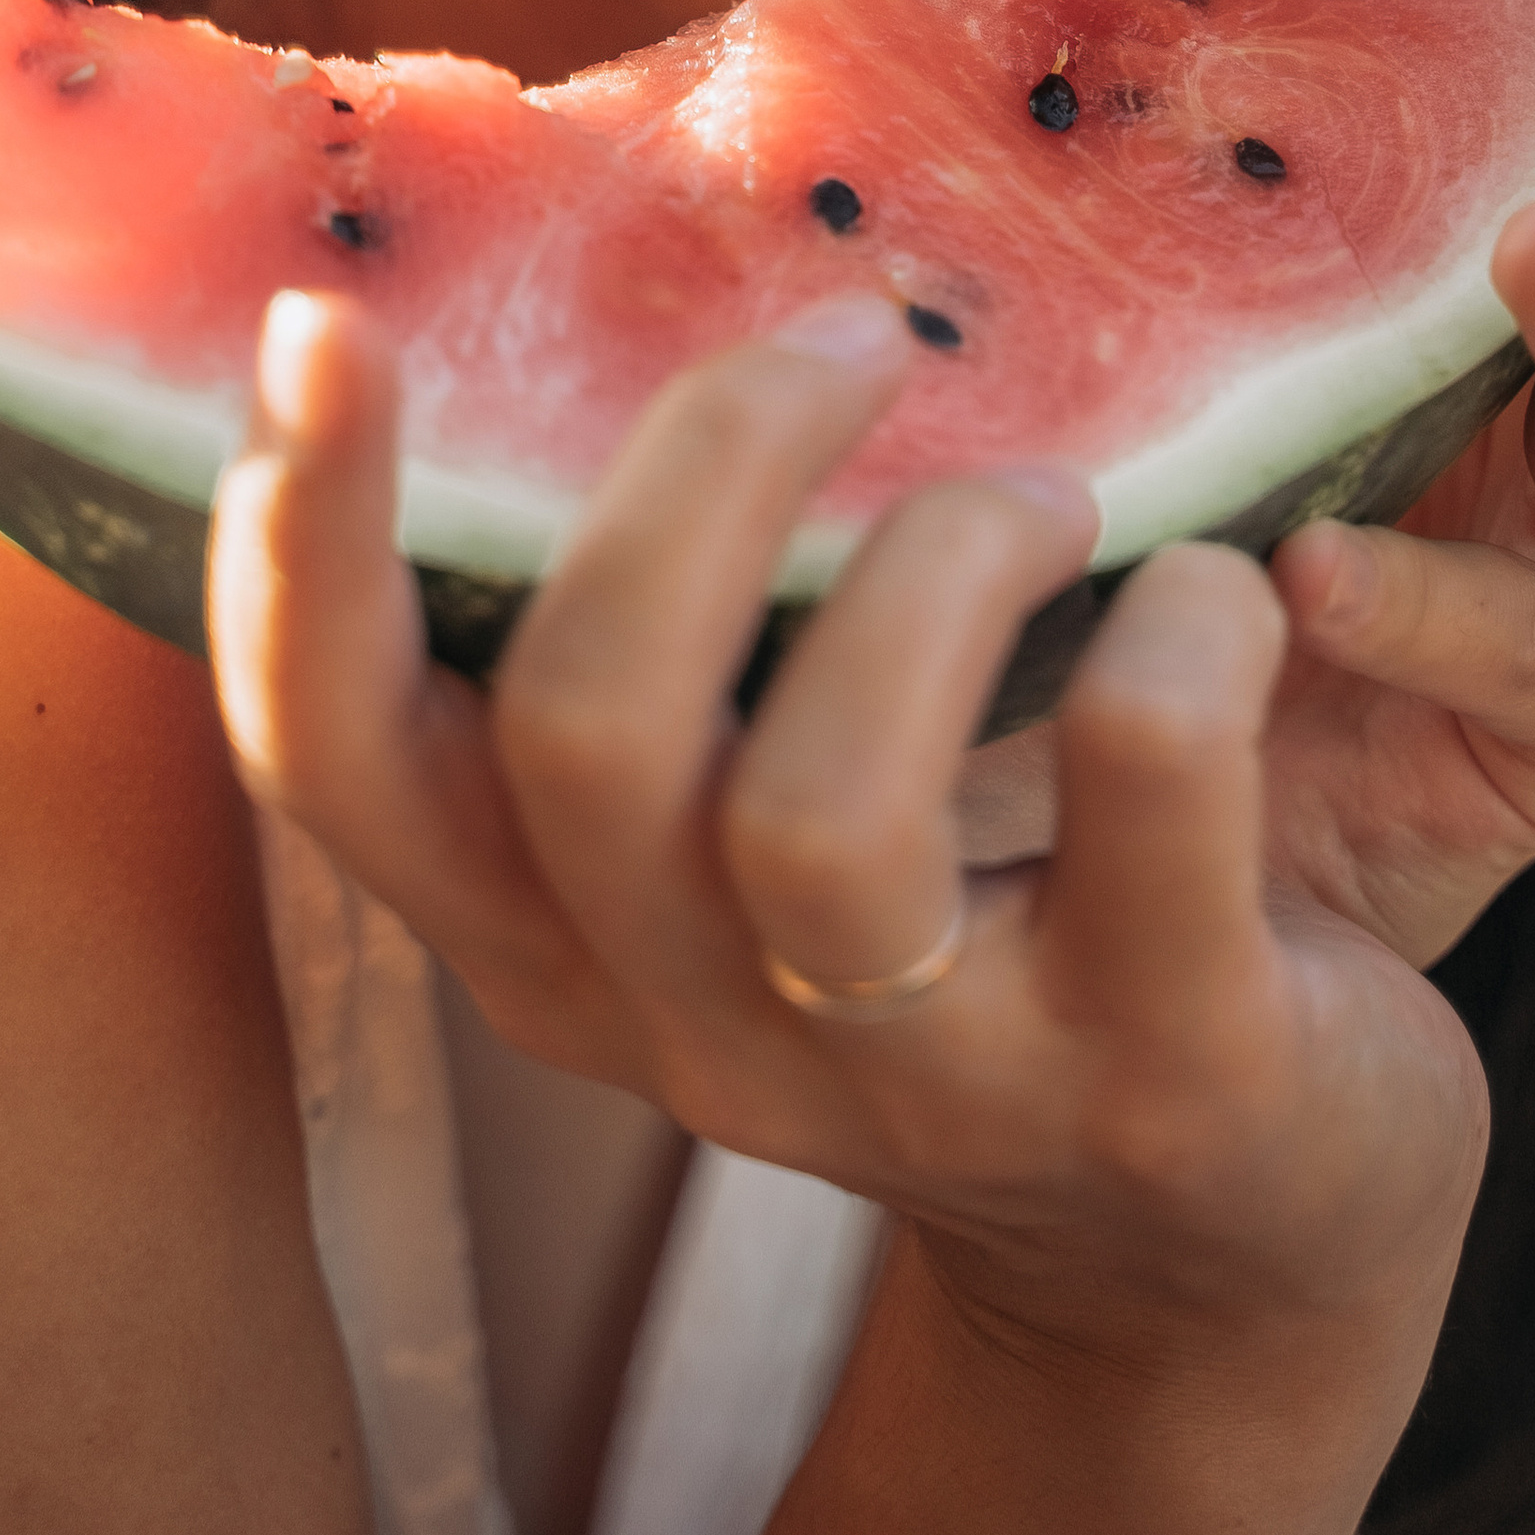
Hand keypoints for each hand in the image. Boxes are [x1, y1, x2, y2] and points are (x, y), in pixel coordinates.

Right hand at [209, 290, 1488, 1534]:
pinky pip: (1143, 776)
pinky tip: (1224, 596)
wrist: (1238, 1246)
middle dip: (710, 464)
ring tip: (1052, 496)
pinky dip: (1186, 623)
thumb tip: (633, 288)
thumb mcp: (760, 811)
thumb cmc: (972, 911)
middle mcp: (700, 1028)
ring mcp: (933, 1082)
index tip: (322, 317)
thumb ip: (672, 634)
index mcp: (560, 933)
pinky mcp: (1168, 1078)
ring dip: (941, 564)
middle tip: (860, 339)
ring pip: (822, 808)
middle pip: (584, 725)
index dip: (296, 547)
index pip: (339, 760)